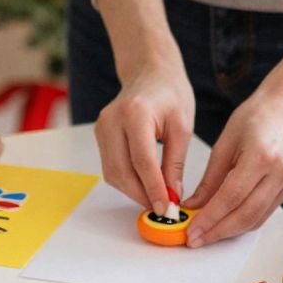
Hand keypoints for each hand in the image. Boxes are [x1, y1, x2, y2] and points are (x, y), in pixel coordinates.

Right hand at [94, 62, 194, 212]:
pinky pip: (110, 167)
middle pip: (122, 170)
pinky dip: (126, 180)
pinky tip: (144, 185)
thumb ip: (175, 162)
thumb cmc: (170, 94)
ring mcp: (102, 127)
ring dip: (133, 191)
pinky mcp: (100, 135)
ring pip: (112, 173)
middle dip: (142, 195)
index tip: (166, 207)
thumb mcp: (182, 127)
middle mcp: (112, 120)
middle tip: (162, 209)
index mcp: (135, 113)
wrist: (150, 73)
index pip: (142, 160)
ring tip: (155, 198)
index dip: (153, 188)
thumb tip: (172, 194)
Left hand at [186, 86, 282, 245]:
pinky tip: (224, 224)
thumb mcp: (225, 142)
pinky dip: (242, 223)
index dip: (209, 219)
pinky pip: (263, 214)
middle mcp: (278, 173)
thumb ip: (210, 178)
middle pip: (245, 215)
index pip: (231, 198)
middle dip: (217, 232)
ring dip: (229, 232)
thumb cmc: (256, 116)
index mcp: (260, 157)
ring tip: (205, 235)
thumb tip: (194, 206)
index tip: (191, 231)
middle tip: (194, 240)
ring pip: (255, 220)